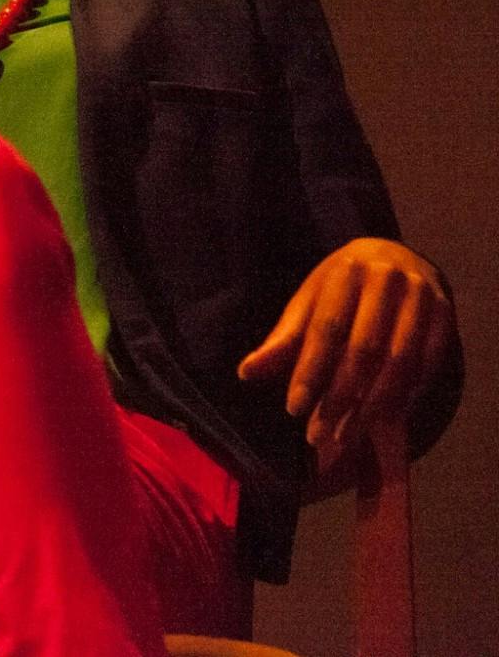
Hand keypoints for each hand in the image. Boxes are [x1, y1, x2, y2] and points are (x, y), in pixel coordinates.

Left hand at [237, 237, 454, 462]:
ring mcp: (423, 297)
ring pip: (399, 364)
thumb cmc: (342, 287)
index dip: (309, 372)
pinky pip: (428, 366)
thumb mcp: (309, 302)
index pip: (325, 330)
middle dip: (339, 398)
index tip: (293, 410)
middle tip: (319, 435)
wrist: (397, 257)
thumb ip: (283, 340)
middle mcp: (387, 280)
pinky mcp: (448, 315)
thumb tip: (245, 373)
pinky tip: (384, 419)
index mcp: (346, 272)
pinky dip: (406, 396)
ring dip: (372, 407)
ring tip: (346, 437)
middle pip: (363, 351)